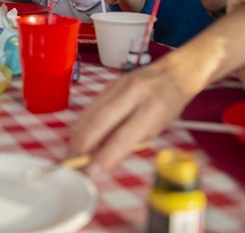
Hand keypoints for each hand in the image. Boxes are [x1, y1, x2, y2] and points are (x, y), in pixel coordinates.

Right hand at [68, 57, 200, 179]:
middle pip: (99, 120)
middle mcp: (132, 93)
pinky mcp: (107, 85)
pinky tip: (78, 138)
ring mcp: (117, 85)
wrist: (173, 72)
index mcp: (151, 107)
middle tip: (72, 163)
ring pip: (90, 113)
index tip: (92, 172)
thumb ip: (132, 142)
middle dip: (82, 144)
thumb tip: (105, 160)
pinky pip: (90, 107)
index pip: (123, 136)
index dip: (105, 155)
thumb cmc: (168, 104)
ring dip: (78, 136)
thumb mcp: (157, 127)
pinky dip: (82, 125)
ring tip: (71, 154)